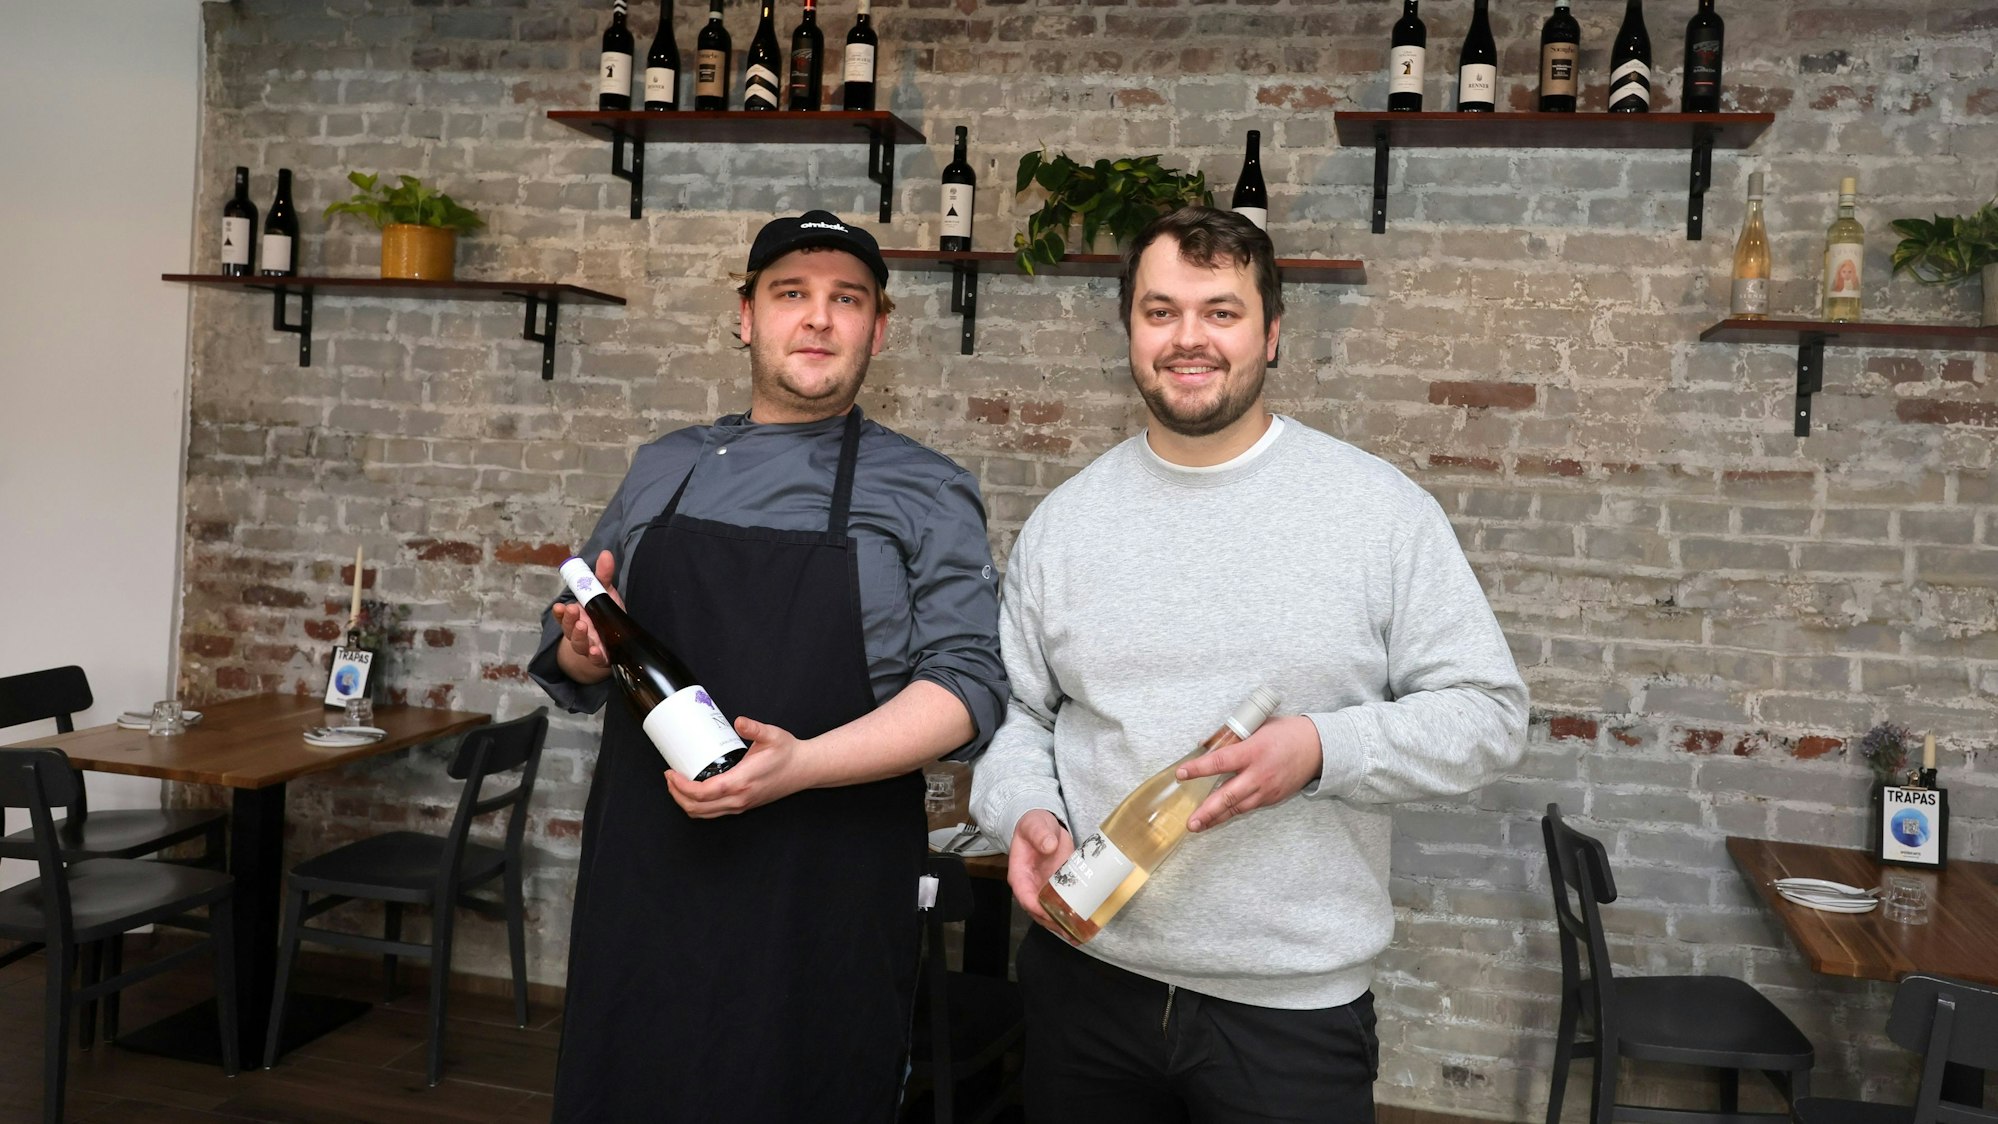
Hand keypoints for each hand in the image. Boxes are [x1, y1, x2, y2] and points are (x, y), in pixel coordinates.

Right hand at [553, 550, 618, 669]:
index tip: (560, 606)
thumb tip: (606, 554)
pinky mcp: (601, 658)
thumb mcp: (605, 593)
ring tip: (582, 627)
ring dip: (579, 637)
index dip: (559, 612)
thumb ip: (603, 576)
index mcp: (577, 617)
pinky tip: (596, 651)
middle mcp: (580, 633)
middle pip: (569, 629)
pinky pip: (595, 660)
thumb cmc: (606, 615)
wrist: (617, 642)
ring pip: (579, 644)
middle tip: (573, 610)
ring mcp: (589, 647)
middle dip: (569, 620)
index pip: (563, 616)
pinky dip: (595, 656)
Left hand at [665, 716, 820, 817]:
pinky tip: (695, 792)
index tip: (671, 773)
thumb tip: (739, 721)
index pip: (703, 793)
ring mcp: (741, 805)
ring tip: (677, 785)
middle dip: (677, 795)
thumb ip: (754, 728)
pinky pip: (714, 813)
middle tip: (669, 777)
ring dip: (686, 803)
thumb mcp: (772, 735)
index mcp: (742, 782)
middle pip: (698, 808)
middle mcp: (739, 798)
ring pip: (704, 814)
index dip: (681, 786)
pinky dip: (698, 807)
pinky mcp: (743, 805)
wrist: (805, 768)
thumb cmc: (788, 753)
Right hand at [1006, 809, 1074, 938]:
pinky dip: (1070, 917)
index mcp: (1019, 874)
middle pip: (1037, 911)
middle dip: (1052, 923)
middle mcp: (1030, 887)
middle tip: (1069, 931)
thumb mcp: (1035, 825)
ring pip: (1049, 913)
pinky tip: (1084, 926)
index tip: (1051, 915)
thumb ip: (1040, 834)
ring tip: (1078, 936)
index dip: (1036, 908)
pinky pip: (1061, 906)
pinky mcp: (1058, 889)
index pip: (1024, 896)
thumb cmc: (1034, 826)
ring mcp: (1044, 890)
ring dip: (1062, 926)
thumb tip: (1049, 846)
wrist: (1045, 827)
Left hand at [1177, 715, 1323, 833]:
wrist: (1319, 748)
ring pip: (1238, 807)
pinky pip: (1249, 807)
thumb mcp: (1258, 726)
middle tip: (1191, 821)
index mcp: (1253, 751)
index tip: (1181, 773)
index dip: (1199, 769)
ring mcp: (1267, 789)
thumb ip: (1231, 736)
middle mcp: (1259, 773)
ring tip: (1199, 826)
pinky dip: (1233, 812)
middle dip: (1208, 811)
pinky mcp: (1273, 798)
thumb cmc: (1287, 733)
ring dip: (1217, 818)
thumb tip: (1205, 743)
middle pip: (1229, 795)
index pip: (1221, 762)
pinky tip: (1219, 817)